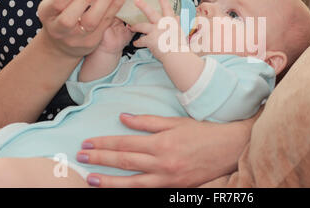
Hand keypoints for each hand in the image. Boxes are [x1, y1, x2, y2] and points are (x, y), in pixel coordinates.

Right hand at [37, 0, 129, 57]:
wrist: (61, 45)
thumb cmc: (61, 12)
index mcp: (47, 14)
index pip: (57, 2)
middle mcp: (60, 29)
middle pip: (71, 16)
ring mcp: (77, 38)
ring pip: (92, 22)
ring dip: (106, 2)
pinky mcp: (92, 41)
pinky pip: (105, 24)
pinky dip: (115, 8)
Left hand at [76, 114, 253, 187]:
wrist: (228, 149)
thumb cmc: (202, 133)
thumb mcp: (175, 122)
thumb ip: (148, 121)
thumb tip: (123, 118)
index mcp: (162, 143)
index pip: (125, 144)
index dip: (104, 144)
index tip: (88, 143)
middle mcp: (162, 163)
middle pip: (125, 162)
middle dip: (100, 160)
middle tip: (81, 158)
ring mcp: (167, 179)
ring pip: (131, 183)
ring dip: (108, 181)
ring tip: (90, 179)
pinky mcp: (173, 188)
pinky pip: (146, 192)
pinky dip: (129, 191)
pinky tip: (117, 189)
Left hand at [129, 0, 187, 60]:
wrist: (177, 56)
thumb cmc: (181, 46)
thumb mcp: (181, 32)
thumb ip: (177, 23)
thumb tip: (177, 17)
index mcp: (172, 22)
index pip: (168, 9)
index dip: (164, 1)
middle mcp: (163, 24)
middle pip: (151, 13)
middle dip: (143, 6)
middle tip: (136, 0)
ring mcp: (156, 31)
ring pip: (142, 25)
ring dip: (135, 26)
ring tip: (130, 27)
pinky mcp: (150, 40)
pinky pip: (141, 40)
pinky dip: (138, 42)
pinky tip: (135, 44)